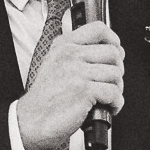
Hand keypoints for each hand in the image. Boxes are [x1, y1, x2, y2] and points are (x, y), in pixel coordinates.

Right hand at [15, 20, 124, 149]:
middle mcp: (70, 55)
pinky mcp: (84, 91)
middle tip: (110, 83)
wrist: (31, 120)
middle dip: (117, 70)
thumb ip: (75, 55)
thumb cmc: (45, 98)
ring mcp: (77, 72)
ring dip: (117, 89)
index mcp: (64, 46)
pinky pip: (114, 93)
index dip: (114, 41)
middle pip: (113, 53)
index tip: (116, 53)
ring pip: (116, 74)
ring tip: (107, 98)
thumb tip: (107, 53)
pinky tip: (107, 107)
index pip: (98, 29)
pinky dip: (116, 103)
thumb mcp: (54, 65)